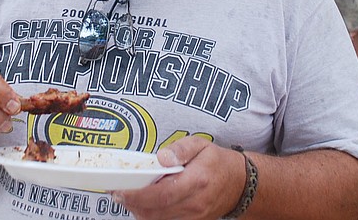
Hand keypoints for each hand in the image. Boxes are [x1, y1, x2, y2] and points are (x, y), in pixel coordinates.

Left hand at [111, 136, 244, 219]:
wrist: (240, 184)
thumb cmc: (218, 163)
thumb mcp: (201, 145)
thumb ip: (180, 149)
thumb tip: (161, 157)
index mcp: (196, 181)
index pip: (161, 195)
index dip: (137, 195)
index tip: (121, 189)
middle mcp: (195, 203)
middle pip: (155, 212)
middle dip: (132, 204)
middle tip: (118, 193)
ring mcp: (194, 217)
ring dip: (139, 211)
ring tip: (129, 197)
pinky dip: (151, 216)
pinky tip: (144, 204)